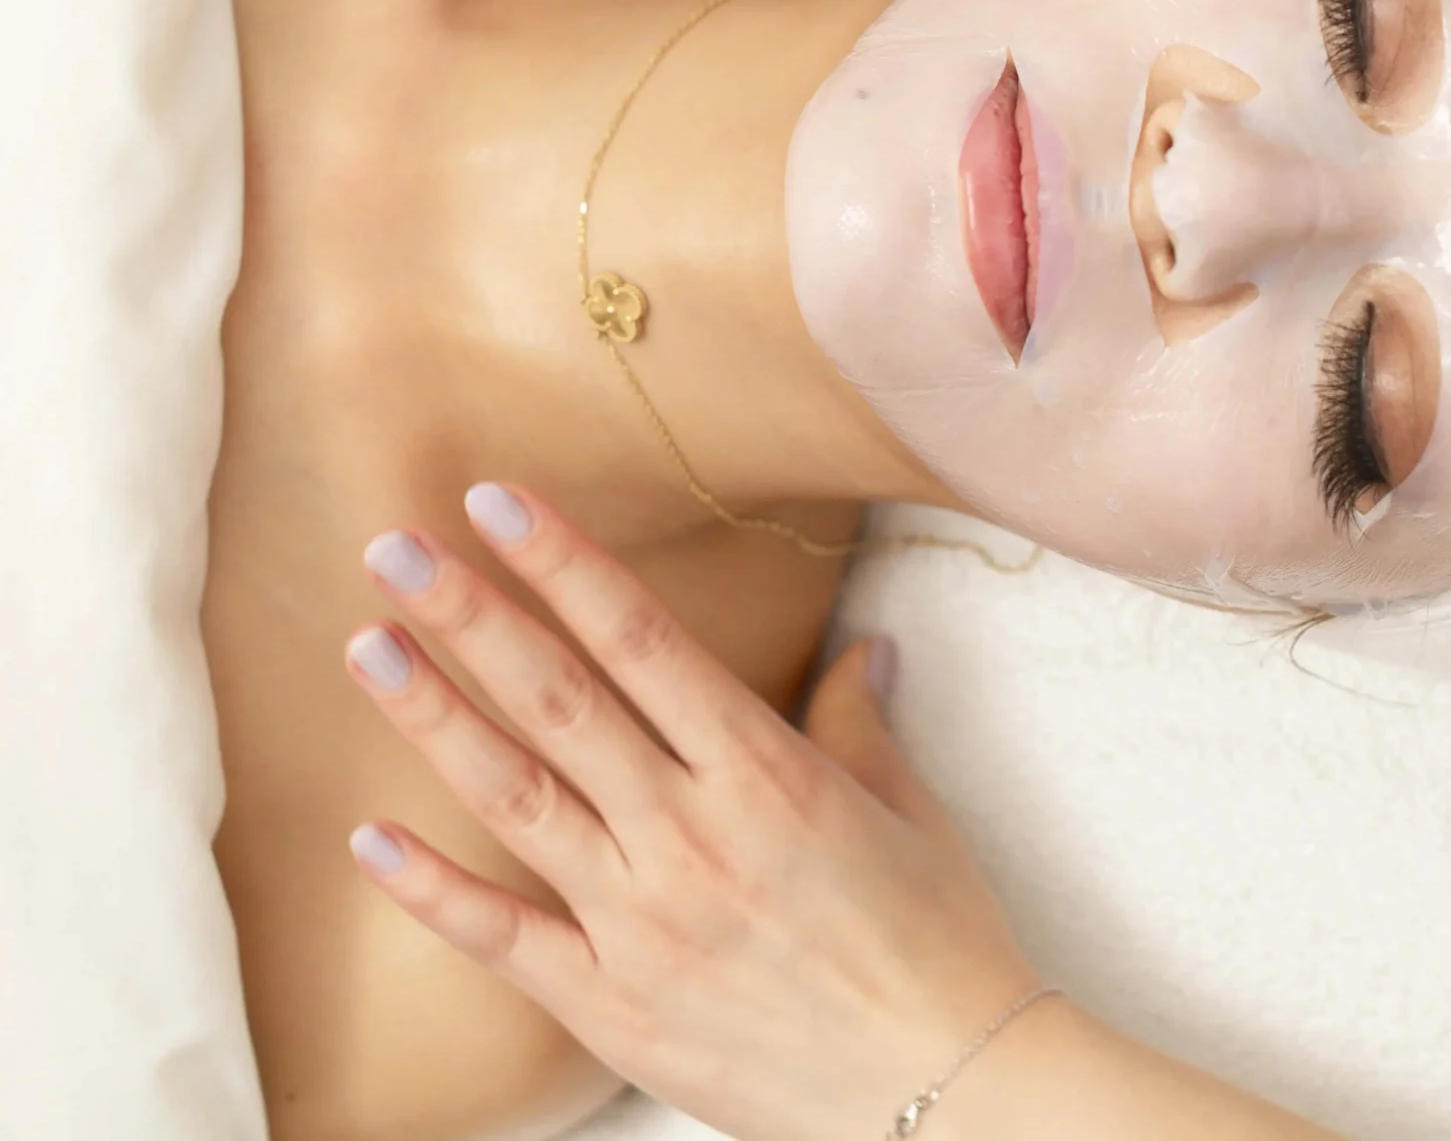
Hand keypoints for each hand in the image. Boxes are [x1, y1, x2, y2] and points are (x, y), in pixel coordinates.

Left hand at [339, 482, 1045, 1140]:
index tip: (498, 502)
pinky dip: (429, 889)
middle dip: (471, 614)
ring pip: (514, 798)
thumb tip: (866, 645)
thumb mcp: (908, 809)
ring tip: (368, 646)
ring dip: (434, 717)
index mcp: (765, 773)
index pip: (643, 641)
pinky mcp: (611, 1004)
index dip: (565, 564)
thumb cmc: (940, 942)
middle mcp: (690, 834)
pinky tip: (368, 837)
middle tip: (394, 545)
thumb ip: (859, 719)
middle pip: (559, 700)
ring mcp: (640, 920)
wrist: (945, 1084)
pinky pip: (502, 938)